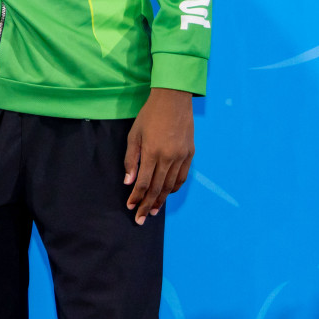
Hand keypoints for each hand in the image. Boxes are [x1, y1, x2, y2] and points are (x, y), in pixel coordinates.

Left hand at [123, 88, 193, 224]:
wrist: (173, 100)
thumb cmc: (149, 115)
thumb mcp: (134, 134)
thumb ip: (131, 159)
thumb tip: (129, 182)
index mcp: (152, 152)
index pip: (143, 182)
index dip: (136, 197)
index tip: (131, 207)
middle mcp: (168, 157)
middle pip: (156, 188)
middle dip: (147, 205)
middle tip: (140, 219)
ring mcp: (181, 156)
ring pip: (170, 185)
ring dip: (161, 200)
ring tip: (153, 211)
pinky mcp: (190, 154)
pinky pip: (182, 177)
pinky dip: (174, 188)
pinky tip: (167, 194)